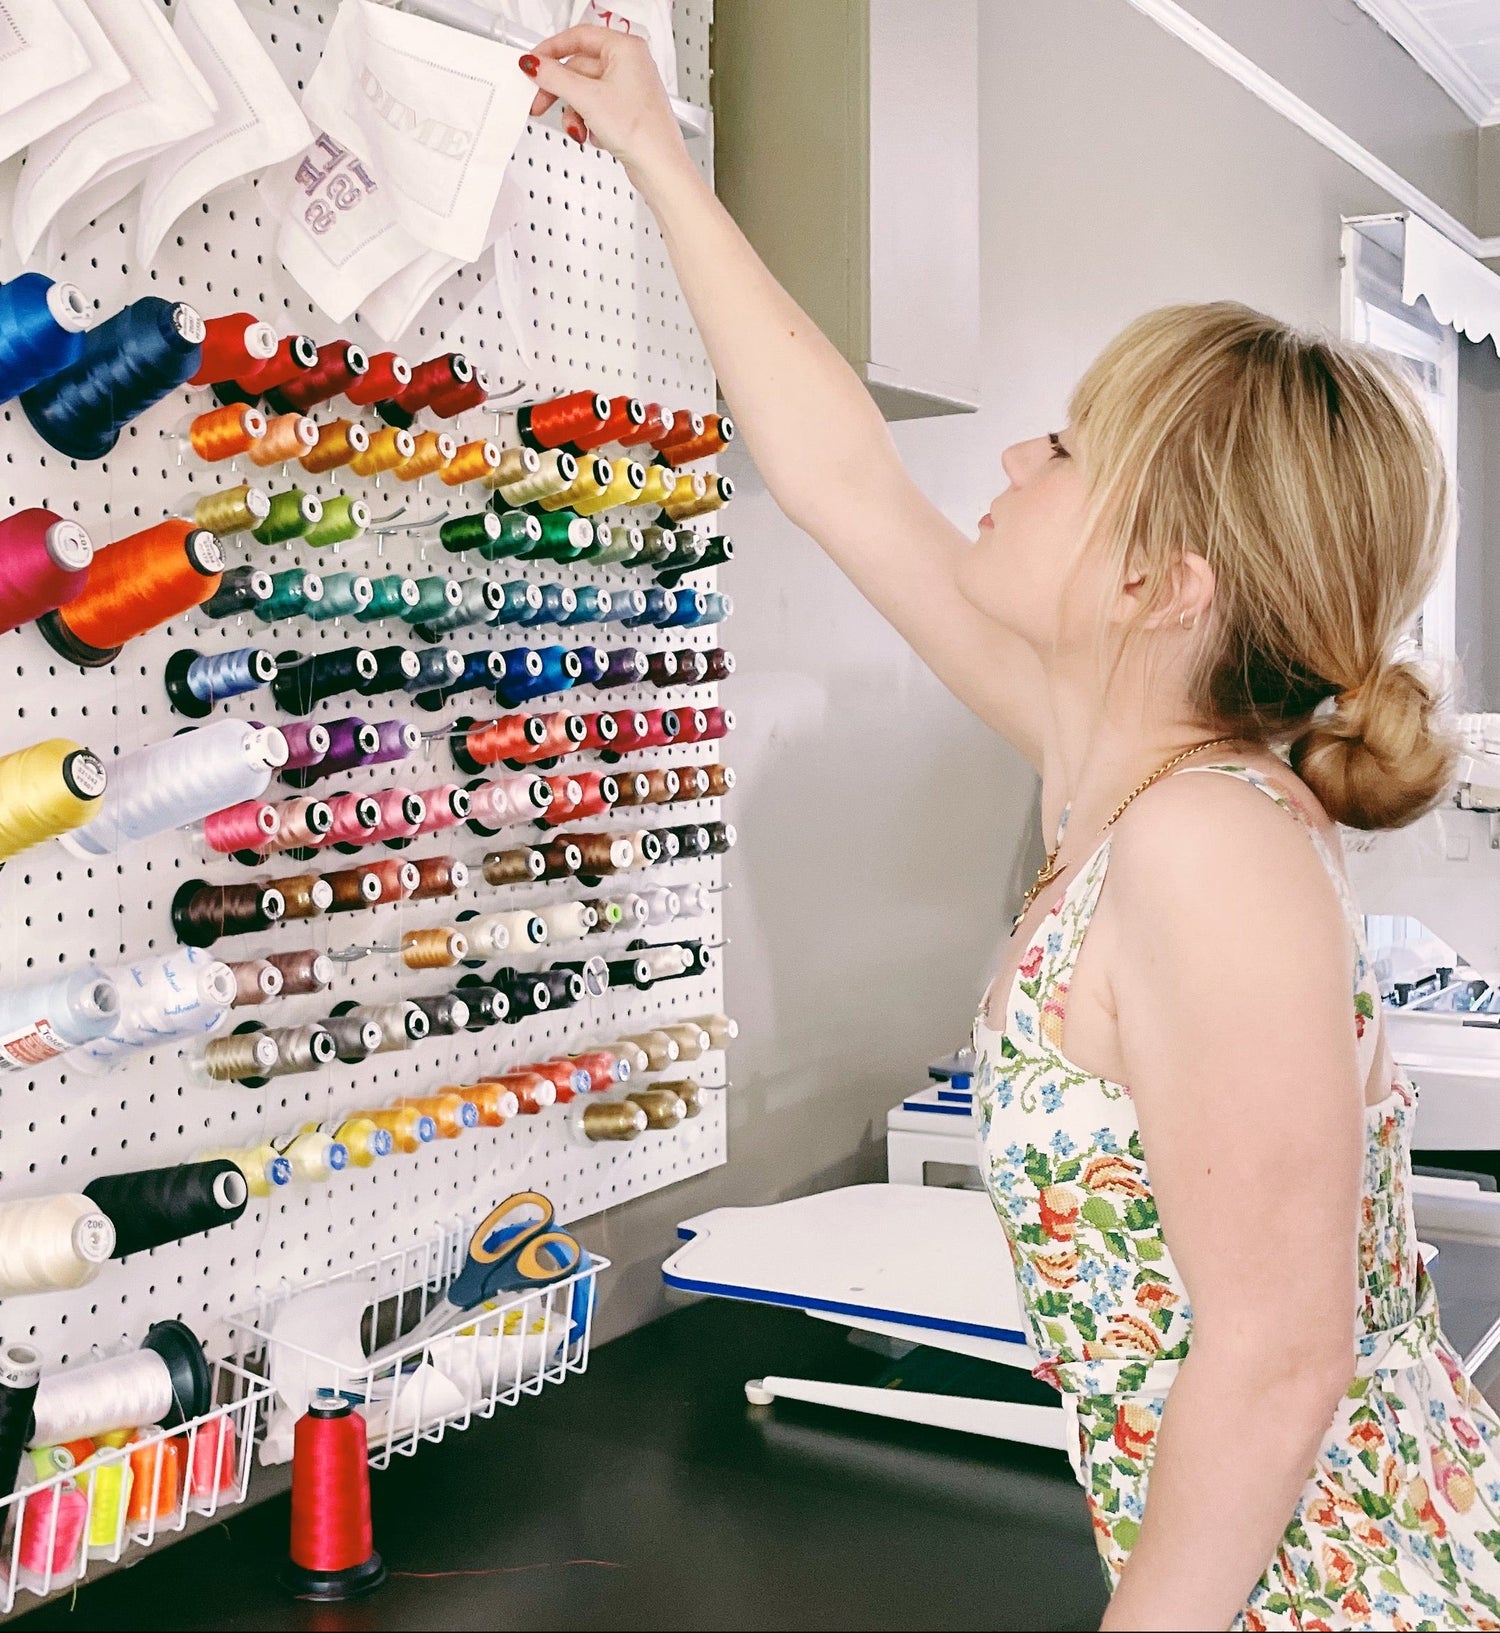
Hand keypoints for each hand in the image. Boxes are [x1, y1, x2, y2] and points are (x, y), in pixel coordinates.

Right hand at [520, 26, 686, 185]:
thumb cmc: (641, 131)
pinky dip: (590, 122)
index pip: (578, 37)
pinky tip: (596, 135)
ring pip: (585, 92)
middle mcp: (630, 64)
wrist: (659, 167)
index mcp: (626, 48)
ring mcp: (629, 88)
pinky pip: (596, 108)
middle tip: (541, 102)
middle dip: (561, 92)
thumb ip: (555, 78)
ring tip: (578, 129)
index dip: (551, 50)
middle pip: (579, 69)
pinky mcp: (627, 111)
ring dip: (575, 113)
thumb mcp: (587, 99)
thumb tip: (534, 65)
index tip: (533, 63)